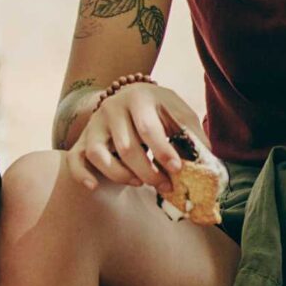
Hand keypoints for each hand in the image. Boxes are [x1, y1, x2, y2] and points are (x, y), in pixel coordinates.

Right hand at [65, 80, 205, 192]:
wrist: (126, 99)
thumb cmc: (158, 111)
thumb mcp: (178, 114)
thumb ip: (192, 134)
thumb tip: (211, 163)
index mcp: (139, 99)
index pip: (149, 128)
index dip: (163, 151)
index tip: (177, 169)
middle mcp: (112, 109)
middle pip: (127, 148)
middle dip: (148, 172)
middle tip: (166, 186)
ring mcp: (94, 125)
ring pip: (100, 156)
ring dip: (121, 176)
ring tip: (140, 182)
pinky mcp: (82, 141)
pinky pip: (75, 160)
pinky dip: (82, 175)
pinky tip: (95, 187)